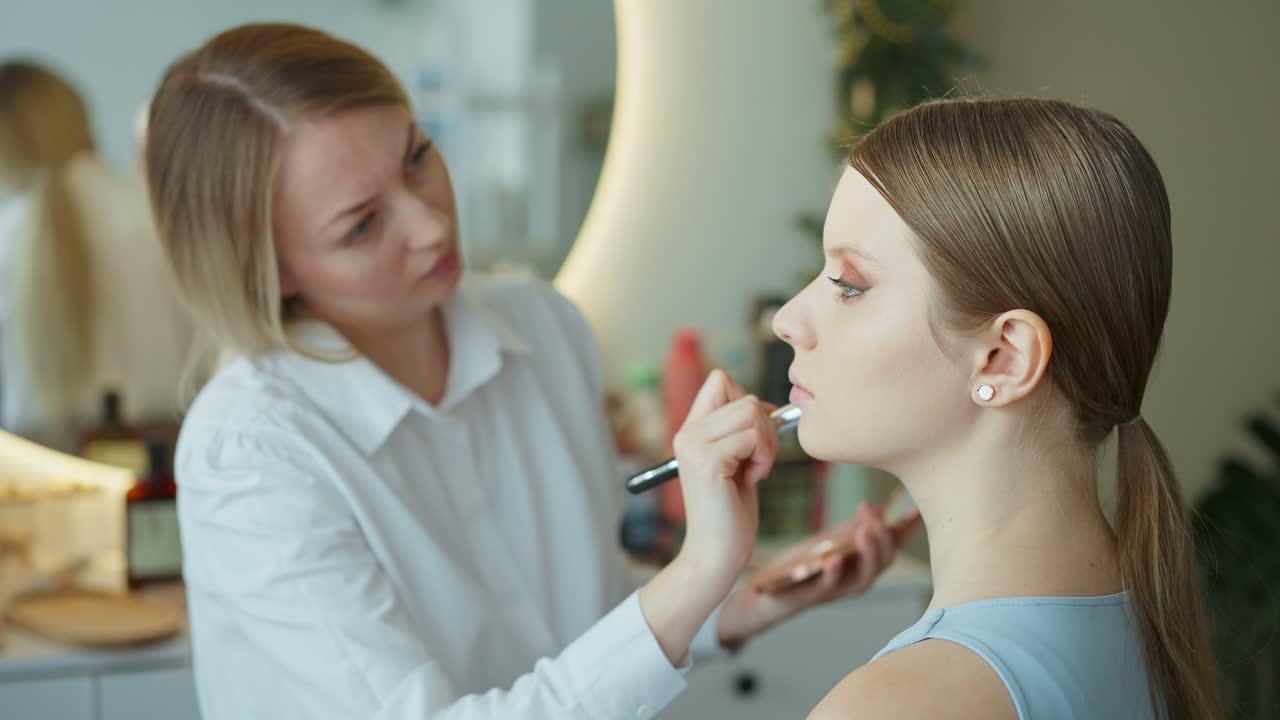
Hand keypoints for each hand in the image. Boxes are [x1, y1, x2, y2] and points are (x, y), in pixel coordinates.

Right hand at [670, 369, 778, 598]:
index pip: (720, 380)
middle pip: (743, 395)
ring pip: (751, 411)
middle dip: (766, 426)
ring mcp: (694, 446)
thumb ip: (741, 431)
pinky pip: (753, 437)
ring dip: (767, 443)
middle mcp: (687, 433)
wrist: (716, 555)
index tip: (756, 438)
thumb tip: (767, 405)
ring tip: (755, 471)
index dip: (748, 402)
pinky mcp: (708, 462)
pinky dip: (764, 459)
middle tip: (759, 462)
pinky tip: (752, 481)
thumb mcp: (736, 461)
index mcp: (691, 430)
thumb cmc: (731, 512)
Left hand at [717, 500, 921, 646]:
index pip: (890, 548)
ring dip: (868, 555)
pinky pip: (828, 588)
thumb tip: (875, 509)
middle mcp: (852, 581)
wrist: (761, 595)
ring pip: (864, 579)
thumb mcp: (825, 543)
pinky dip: (835, 572)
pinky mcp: (811, 597)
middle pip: (883, 563)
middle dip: (884, 538)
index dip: (905, 531)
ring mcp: (834, 591)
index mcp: (859, 566)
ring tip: (866, 531)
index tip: (916, 510)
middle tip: (875, 514)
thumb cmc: (796, 570)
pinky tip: (836, 556)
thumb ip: (849, 530)